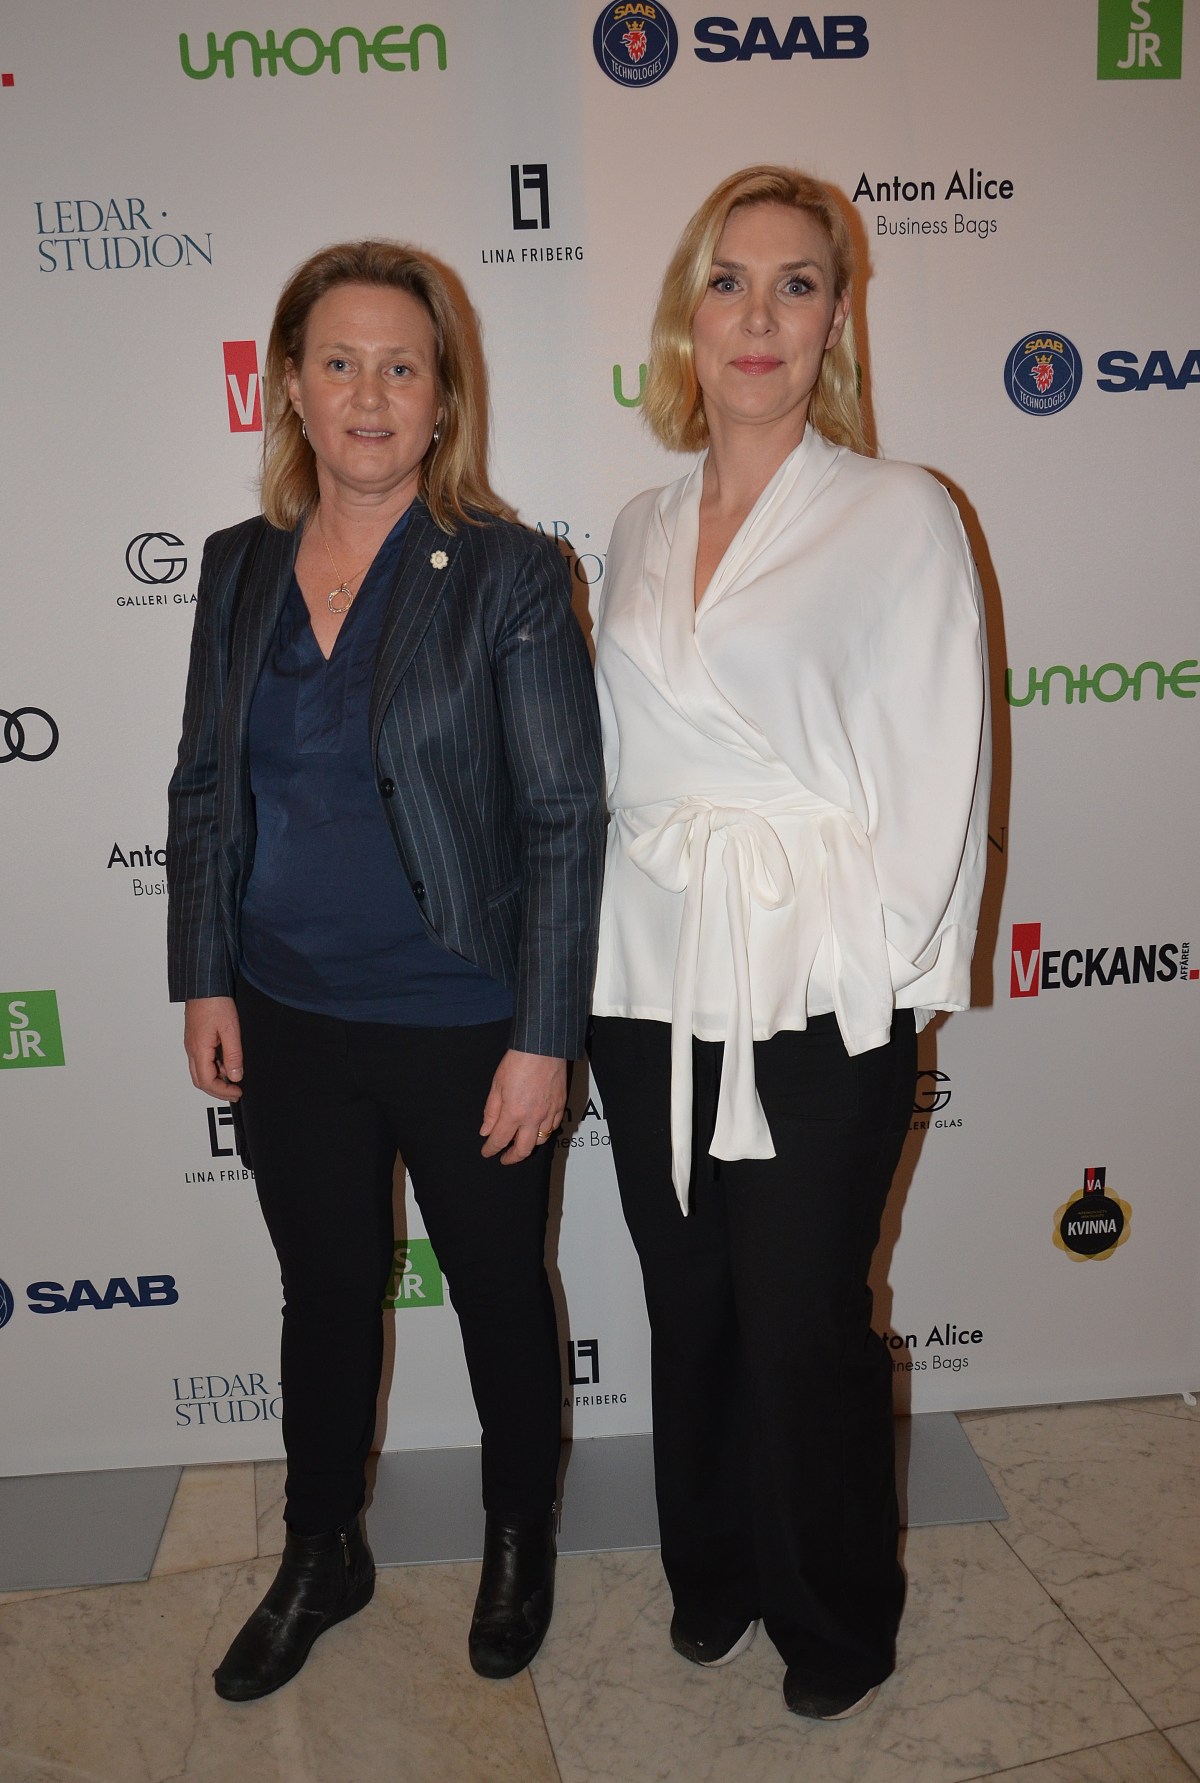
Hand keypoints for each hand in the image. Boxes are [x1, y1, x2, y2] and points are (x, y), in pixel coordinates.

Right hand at [183, 996, 243, 1100]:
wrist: (204, 984)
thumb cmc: (215, 1002)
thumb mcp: (230, 1030)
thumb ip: (233, 1055)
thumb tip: (235, 1076)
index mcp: (199, 1049)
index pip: (207, 1082)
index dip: (222, 1091)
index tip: (237, 1092)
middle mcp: (191, 1048)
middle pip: (200, 1080)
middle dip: (218, 1090)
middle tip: (235, 1092)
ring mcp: (192, 1043)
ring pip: (200, 1070)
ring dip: (215, 1078)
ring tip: (234, 1076)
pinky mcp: (195, 1038)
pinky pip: (201, 1059)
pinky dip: (213, 1067)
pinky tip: (226, 1062)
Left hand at [480, 1050, 565, 1164]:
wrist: (543, 1047)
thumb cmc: (518, 1061)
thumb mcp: (496, 1086)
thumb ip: (491, 1111)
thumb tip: (486, 1130)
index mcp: (513, 1113)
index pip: (499, 1140)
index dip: (491, 1149)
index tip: (486, 1152)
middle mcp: (533, 1118)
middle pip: (523, 1149)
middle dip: (512, 1158)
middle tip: (505, 1158)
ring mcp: (549, 1113)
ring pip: (541, 1140)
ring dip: (529, 1144)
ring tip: (521, 1142)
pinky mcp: (560, 1105)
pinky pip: (554, 1126)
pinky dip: (545, 1131)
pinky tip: (538, 1127)